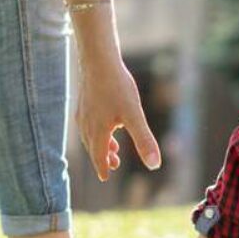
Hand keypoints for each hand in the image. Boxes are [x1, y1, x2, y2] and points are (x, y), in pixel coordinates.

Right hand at [75, 59, 160, 180]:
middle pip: (93, 147)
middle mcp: (87, 124)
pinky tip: (107, 122)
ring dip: (100, 144)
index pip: (98, 155)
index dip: (102, 167)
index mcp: (98, 131)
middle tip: (113, 166)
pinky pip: (88, 122)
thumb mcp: (134, 115)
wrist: (98, 60)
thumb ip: (144, 140)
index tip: (105, 177)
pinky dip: (96, 130)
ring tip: (113, 147)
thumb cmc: (117, 87)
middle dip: (102, 157)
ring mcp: (84, 111)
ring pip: (90, 134)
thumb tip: (154, 165)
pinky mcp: (84, 100)